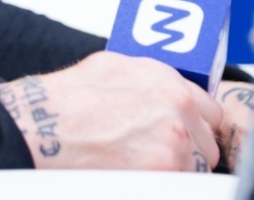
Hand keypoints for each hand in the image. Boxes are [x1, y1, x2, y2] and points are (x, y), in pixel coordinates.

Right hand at [0, 52, 222, 170]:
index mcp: (170, 83)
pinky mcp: (161, 176)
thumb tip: (166, 90)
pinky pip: (178, 186)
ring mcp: (173, 147)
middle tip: (159, 155)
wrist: (43, 127)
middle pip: (208, 145)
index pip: (211, 111)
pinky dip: (163, 184)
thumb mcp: (115, 67)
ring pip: (196, 170)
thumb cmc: (69, 99)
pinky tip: (137, 177)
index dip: (196, 125)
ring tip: (143, 167)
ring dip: (178, 171)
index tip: (185, 133)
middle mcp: (179, 112)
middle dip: (190, 151)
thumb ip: (152, 79)